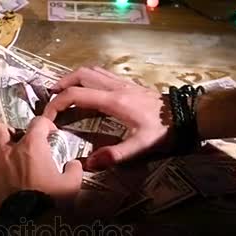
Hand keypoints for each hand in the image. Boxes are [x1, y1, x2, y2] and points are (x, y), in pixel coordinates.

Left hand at [0, 117, 82, 223]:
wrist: (30, 226)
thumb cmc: (52, 202)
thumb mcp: (71, 185)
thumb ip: (74, 170)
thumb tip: (73, 164)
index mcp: (32, 147)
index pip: (37, 123)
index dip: (45, 125)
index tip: (49, 133)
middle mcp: (8, 152)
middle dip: (8, 131)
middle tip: (15, 141)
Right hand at [43, 66, 172, 169]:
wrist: (187, 115)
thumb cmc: (165, 131)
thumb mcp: (142, 146)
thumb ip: (116, 154)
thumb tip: (89, 164)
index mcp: (114, 101)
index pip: (76, 94)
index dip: (57, 103)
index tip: (48, 115)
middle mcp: (115, 87)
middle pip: (80, 75)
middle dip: (61, 84)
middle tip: (50, 98)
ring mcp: (122, 83)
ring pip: (91, 71)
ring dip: (73, 78)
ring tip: (63, 92)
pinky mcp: (128, 84)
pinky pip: (101, 74)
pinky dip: (87, 78)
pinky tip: (87, 91)